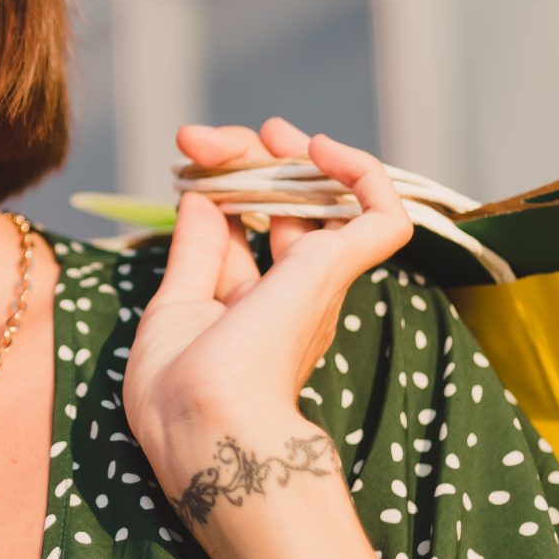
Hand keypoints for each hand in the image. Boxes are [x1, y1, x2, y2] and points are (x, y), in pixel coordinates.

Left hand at [123, 118, 412, 520]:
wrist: (206, 426)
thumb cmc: (179, 394)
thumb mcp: (174, 310)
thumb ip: (194, 254)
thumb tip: (199, 197)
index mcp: (250, 308)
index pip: (245, 226)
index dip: (219, 186)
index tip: (184, 159)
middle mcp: (290, 293)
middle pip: (286, 204)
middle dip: (251, 158)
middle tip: (204, 139)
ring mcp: (316, 282)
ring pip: (331, 199)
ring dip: (298, 153)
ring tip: (269, 131)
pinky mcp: (336, 272)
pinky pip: (384, 215)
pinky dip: (363, 172)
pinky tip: (321, 149)